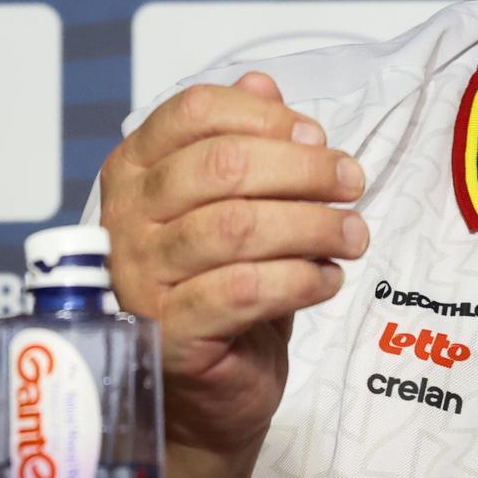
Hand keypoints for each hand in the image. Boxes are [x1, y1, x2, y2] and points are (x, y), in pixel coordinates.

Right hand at [99, 71, 367, 454]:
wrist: (206, 395)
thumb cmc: (222, 290)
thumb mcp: (236, 205)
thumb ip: (245, 143)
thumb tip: (264, 82)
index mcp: (135, 171)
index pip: (193, 112)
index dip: (265, 116)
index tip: (317, 137)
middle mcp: (125, 219)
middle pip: (221, 165)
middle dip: (303, 169)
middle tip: (351, 182)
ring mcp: (141, 278)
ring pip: (237, 225)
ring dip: (312, 224)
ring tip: (353, 234)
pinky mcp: (170, 333)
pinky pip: (245, 289)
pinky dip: (301, 278)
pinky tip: (328, 278)